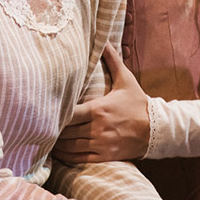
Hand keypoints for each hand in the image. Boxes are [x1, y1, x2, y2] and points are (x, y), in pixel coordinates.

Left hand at [54, 44, 149, 162]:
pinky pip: (79, 159)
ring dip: (57, 143)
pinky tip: (59, 152)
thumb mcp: (125, 79)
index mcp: (98, 109)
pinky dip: (66, 157)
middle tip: (42, 125)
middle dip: (53, 128)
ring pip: (70, 146)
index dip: (55, 113)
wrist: (157, 128)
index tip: (47, 110)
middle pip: (65, 131)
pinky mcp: (105, 156)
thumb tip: (105, 40)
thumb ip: (112, 60)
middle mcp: (98, 127)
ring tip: (47, 138)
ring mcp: (101, 143)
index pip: (68, 113)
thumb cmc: (138, 102)